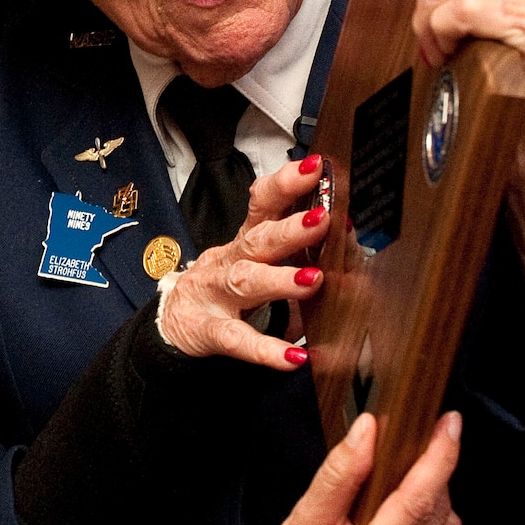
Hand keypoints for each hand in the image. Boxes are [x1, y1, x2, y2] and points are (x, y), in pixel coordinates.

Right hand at [87, 410, 464, 524]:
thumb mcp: (300, 522)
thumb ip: (339, 476)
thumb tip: (368, 431)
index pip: (416, 504)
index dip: (438, 458)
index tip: (448, 426)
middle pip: (436, 515)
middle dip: (426, 477)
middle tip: (396, 462)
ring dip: (427, 508)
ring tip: (383, 511)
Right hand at [158, 157, 331, 369]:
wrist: (170, 325)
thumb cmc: (224, 290)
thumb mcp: (255, 264)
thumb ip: (297, 258)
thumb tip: (354, 255)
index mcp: (245, 242)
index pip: (263, 205)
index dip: (285, 184)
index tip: (315, 167)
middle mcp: (229, 262)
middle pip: (257, 240)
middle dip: (290, 228)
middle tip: (323, 219)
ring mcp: (216, 296)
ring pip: (247, 282)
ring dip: (280, 280)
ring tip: (314, 279)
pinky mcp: (208, 331)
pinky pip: (237, 339)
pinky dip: (265, 349)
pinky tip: (293, 357)